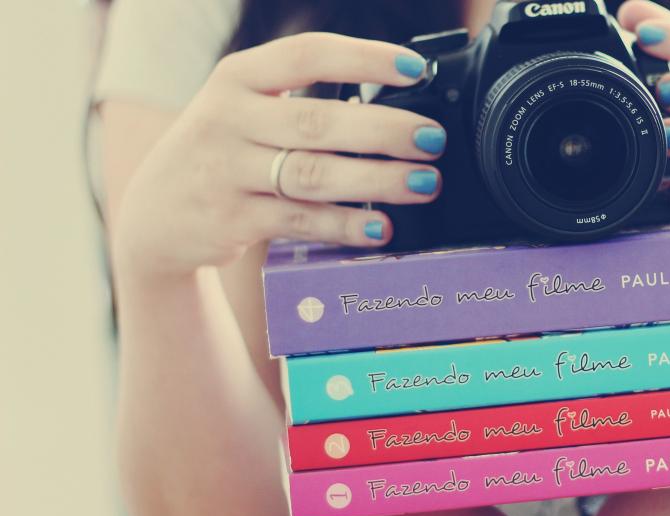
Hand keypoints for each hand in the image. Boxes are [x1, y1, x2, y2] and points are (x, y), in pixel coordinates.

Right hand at [112, 33, 446, 279]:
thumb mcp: (244, 110)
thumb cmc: (222, 153)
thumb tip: (397, 107)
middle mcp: (228, 118)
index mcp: (238, 78)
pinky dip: (344, 224)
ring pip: (314, 174)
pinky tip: (380, 226)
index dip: (365, 58)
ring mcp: (227, 170)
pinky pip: (300, 220)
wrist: (155, 215)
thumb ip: (303, 102)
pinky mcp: (232, 218)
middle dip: (384, 130)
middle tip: (433, 139)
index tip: (416, 69)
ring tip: (424, 183)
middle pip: (318, 120)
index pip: (307, 55)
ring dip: (377, 180)